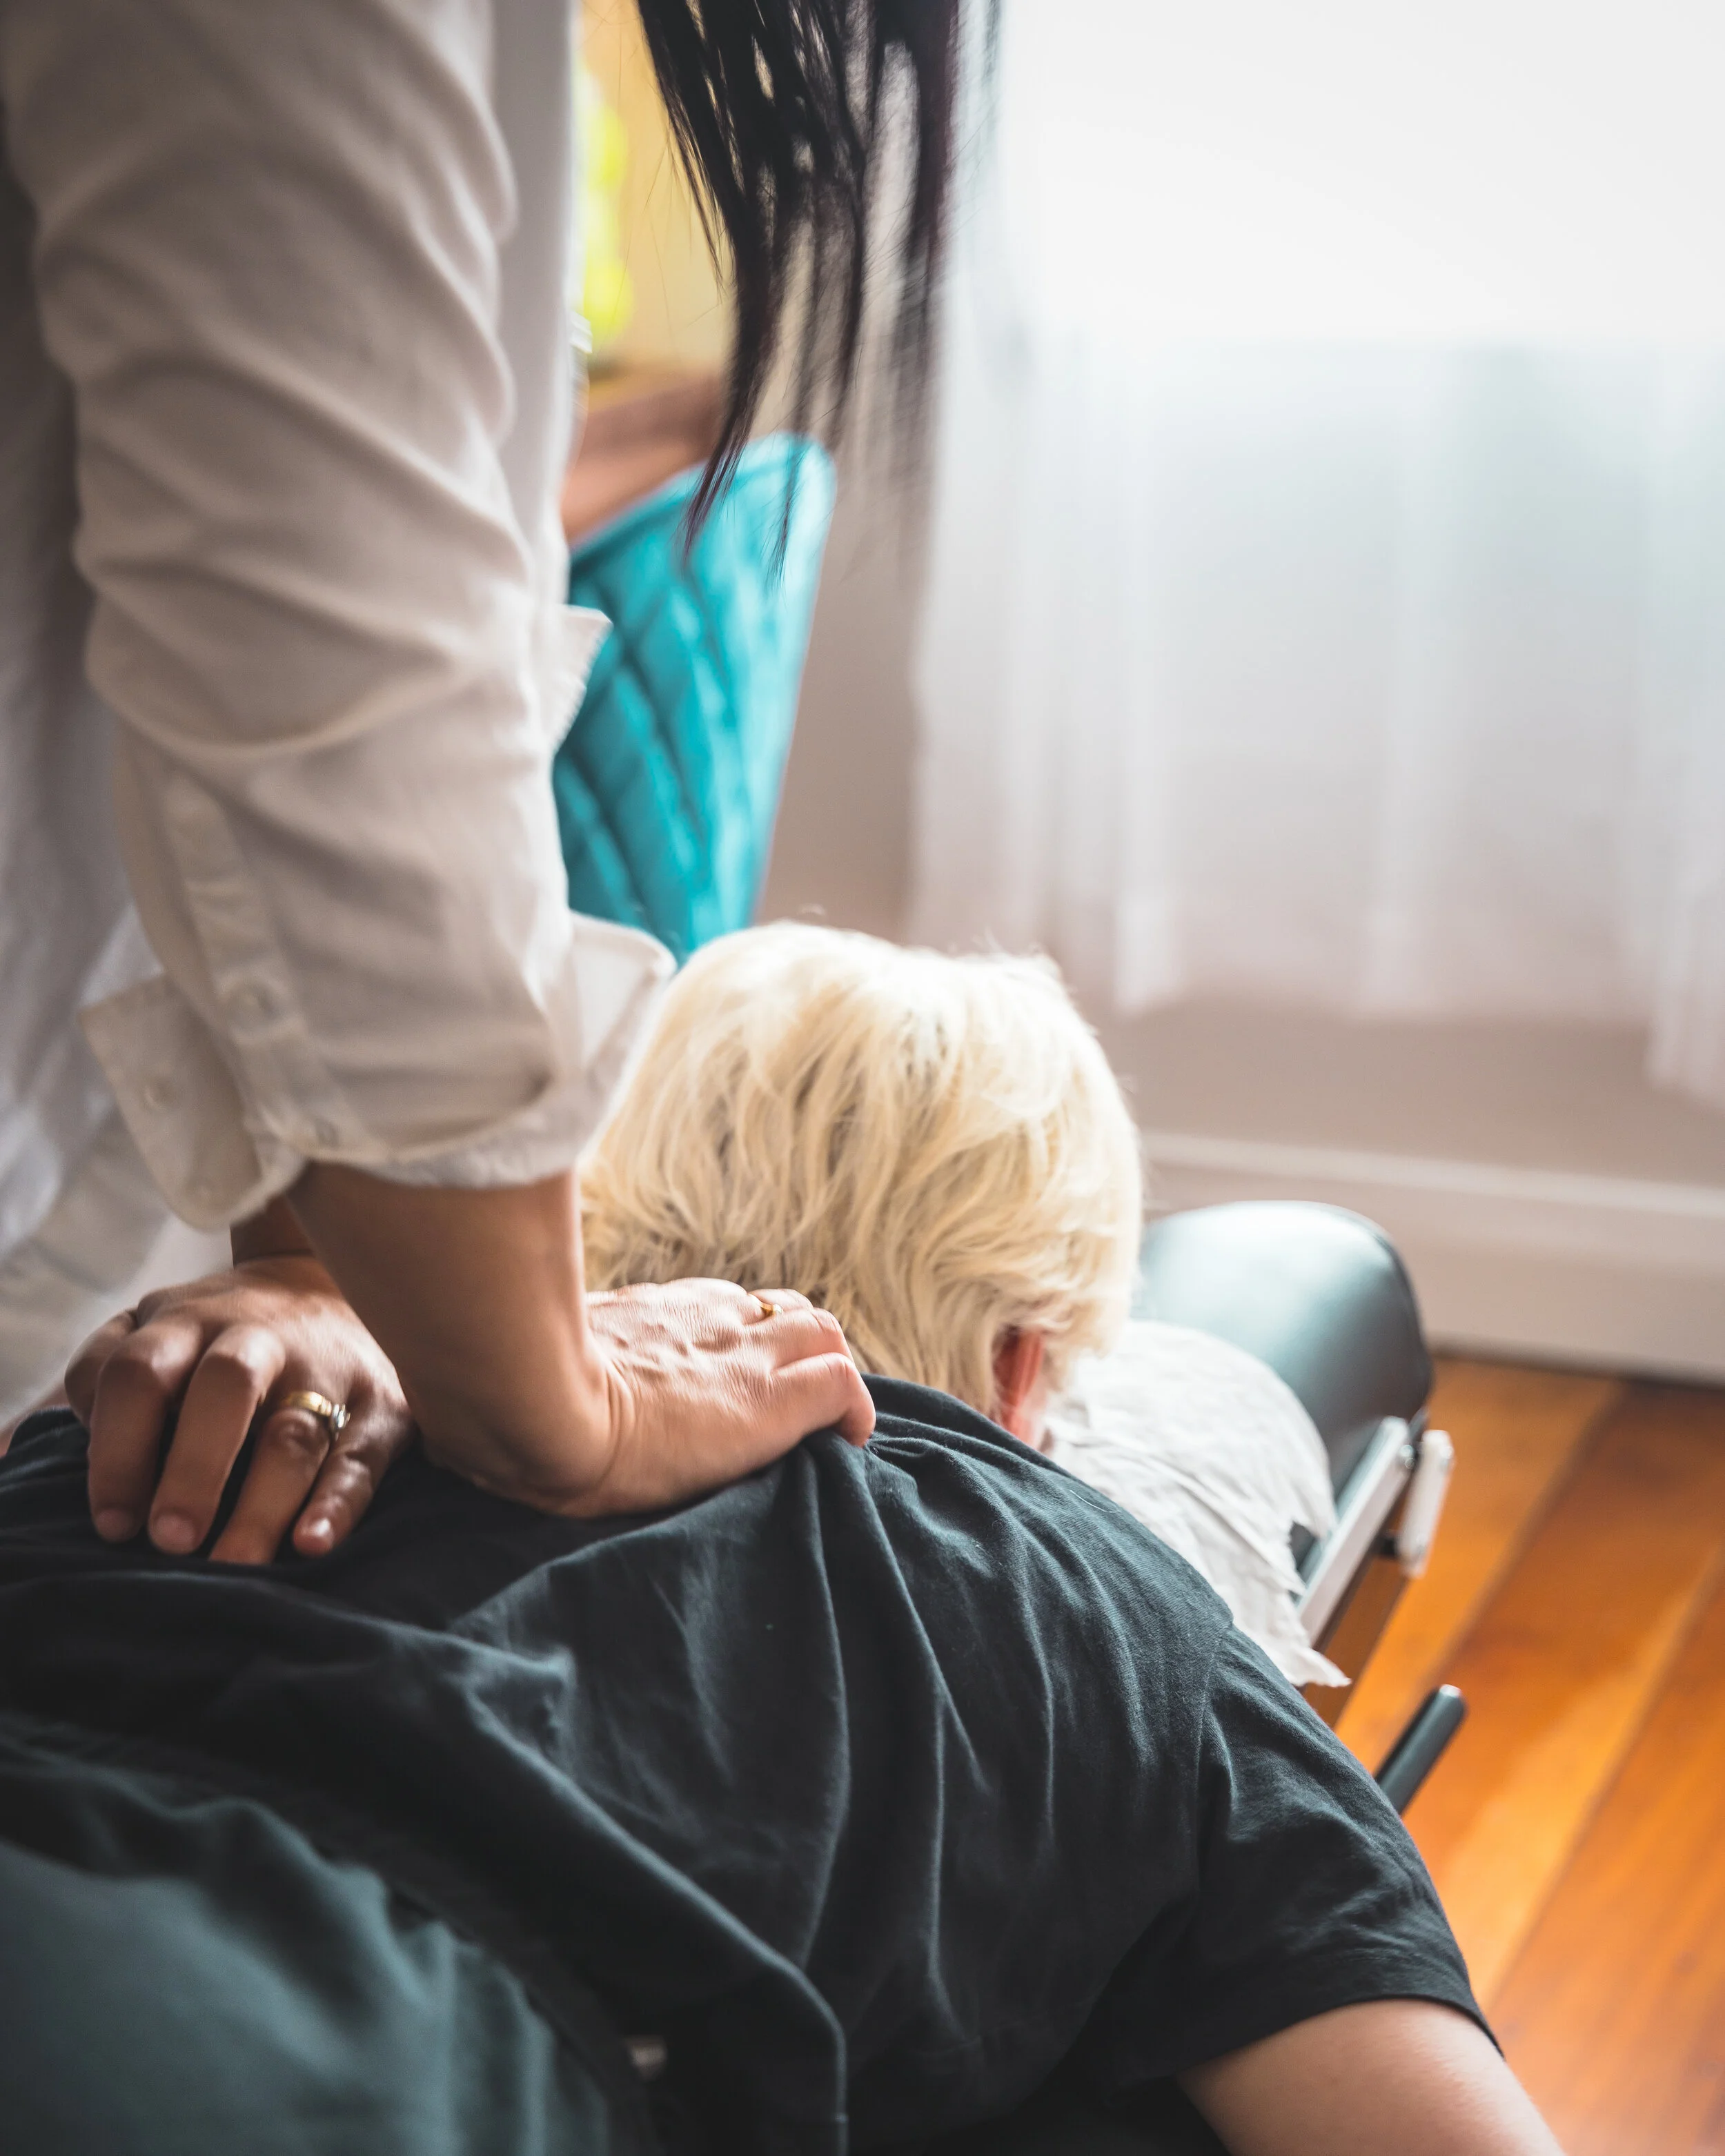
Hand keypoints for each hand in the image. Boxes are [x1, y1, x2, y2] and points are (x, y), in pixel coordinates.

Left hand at [65, 1256, 412, 1562]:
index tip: (113, 1524)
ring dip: (262, 1504)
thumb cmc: (218, 1336)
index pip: (140, 1372)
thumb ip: (101, 1371)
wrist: (336, 1281)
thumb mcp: (154, 1327)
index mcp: (189, 1324)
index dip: (118, 1449)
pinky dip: (339, 1503)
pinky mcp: (383, 1405)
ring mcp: (327, 1369)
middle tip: (170, 1541)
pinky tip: (313, 1544)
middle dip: (196, 1467)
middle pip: (227, 1387)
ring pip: (295, 1432)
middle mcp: (259, 1338)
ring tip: (234, 1567)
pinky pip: (362, 1457)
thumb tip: (68, 1450)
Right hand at [290, 1165, 873, 1518]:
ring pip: (822, 1337)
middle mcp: (702, 1321)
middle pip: (779, 1310)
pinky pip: (844, 1391)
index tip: (723, 1371)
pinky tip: (844, 1445)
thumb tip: (464, 1362)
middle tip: (783, 1398)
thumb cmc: (497, 1388)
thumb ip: (516, 1343)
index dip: (732, 1335)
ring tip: (819, 1429)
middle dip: (790, 1348)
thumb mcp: (511, 1354)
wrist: (525, 1411)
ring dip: (825, 1378)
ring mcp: (742, 1357)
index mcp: (646, 1314)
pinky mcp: (770, 1401)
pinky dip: (852, 1415)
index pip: (714, 1307)